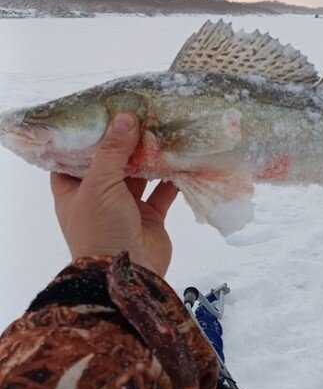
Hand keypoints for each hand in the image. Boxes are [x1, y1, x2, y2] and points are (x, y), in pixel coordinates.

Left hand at [50, 113, 178, 277]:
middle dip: (125, 143)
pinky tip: (182, 159)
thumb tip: (125, 118)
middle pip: (111, 163)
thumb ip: (113, 151)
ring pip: (139, 175)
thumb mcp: (100, 185)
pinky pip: (163, 192)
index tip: (102, 114)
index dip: (86, 138)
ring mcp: (125, 207)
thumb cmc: (101, 230)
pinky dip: (172, 178)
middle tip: (141, 115)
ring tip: (164, 131)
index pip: (73, 158)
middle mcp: (98, 196)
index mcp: (73, 191)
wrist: (127, 274)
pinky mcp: (150, 217)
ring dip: (151, 158)